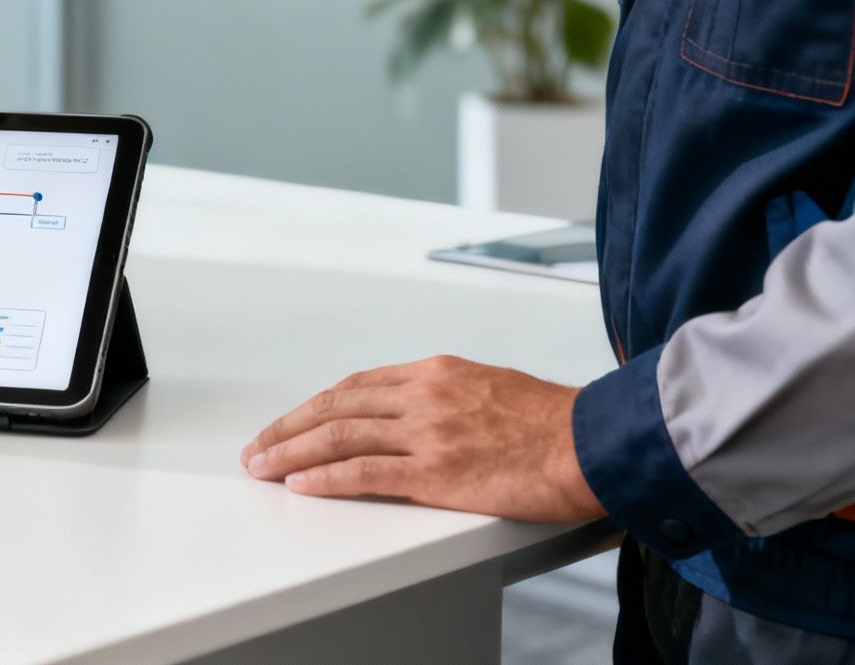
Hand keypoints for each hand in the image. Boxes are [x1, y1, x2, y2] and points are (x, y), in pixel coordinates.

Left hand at [240, 355, 605, 523]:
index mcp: (435, 372)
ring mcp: (427, 433)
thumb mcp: (492, 387)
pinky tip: (301, 484)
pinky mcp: (436, 473)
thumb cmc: (556, 423)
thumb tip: (419, 414)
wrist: (598, 443)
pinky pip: (364, 474)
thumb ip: (448, 397)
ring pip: (339, 437)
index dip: (316, 406)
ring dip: (292, 452)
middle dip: (289, 428)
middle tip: (259, 446)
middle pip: (335, 407)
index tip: (294, 421)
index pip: (356, 386)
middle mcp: (423, 395)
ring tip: (264, 467)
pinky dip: (326, 478)